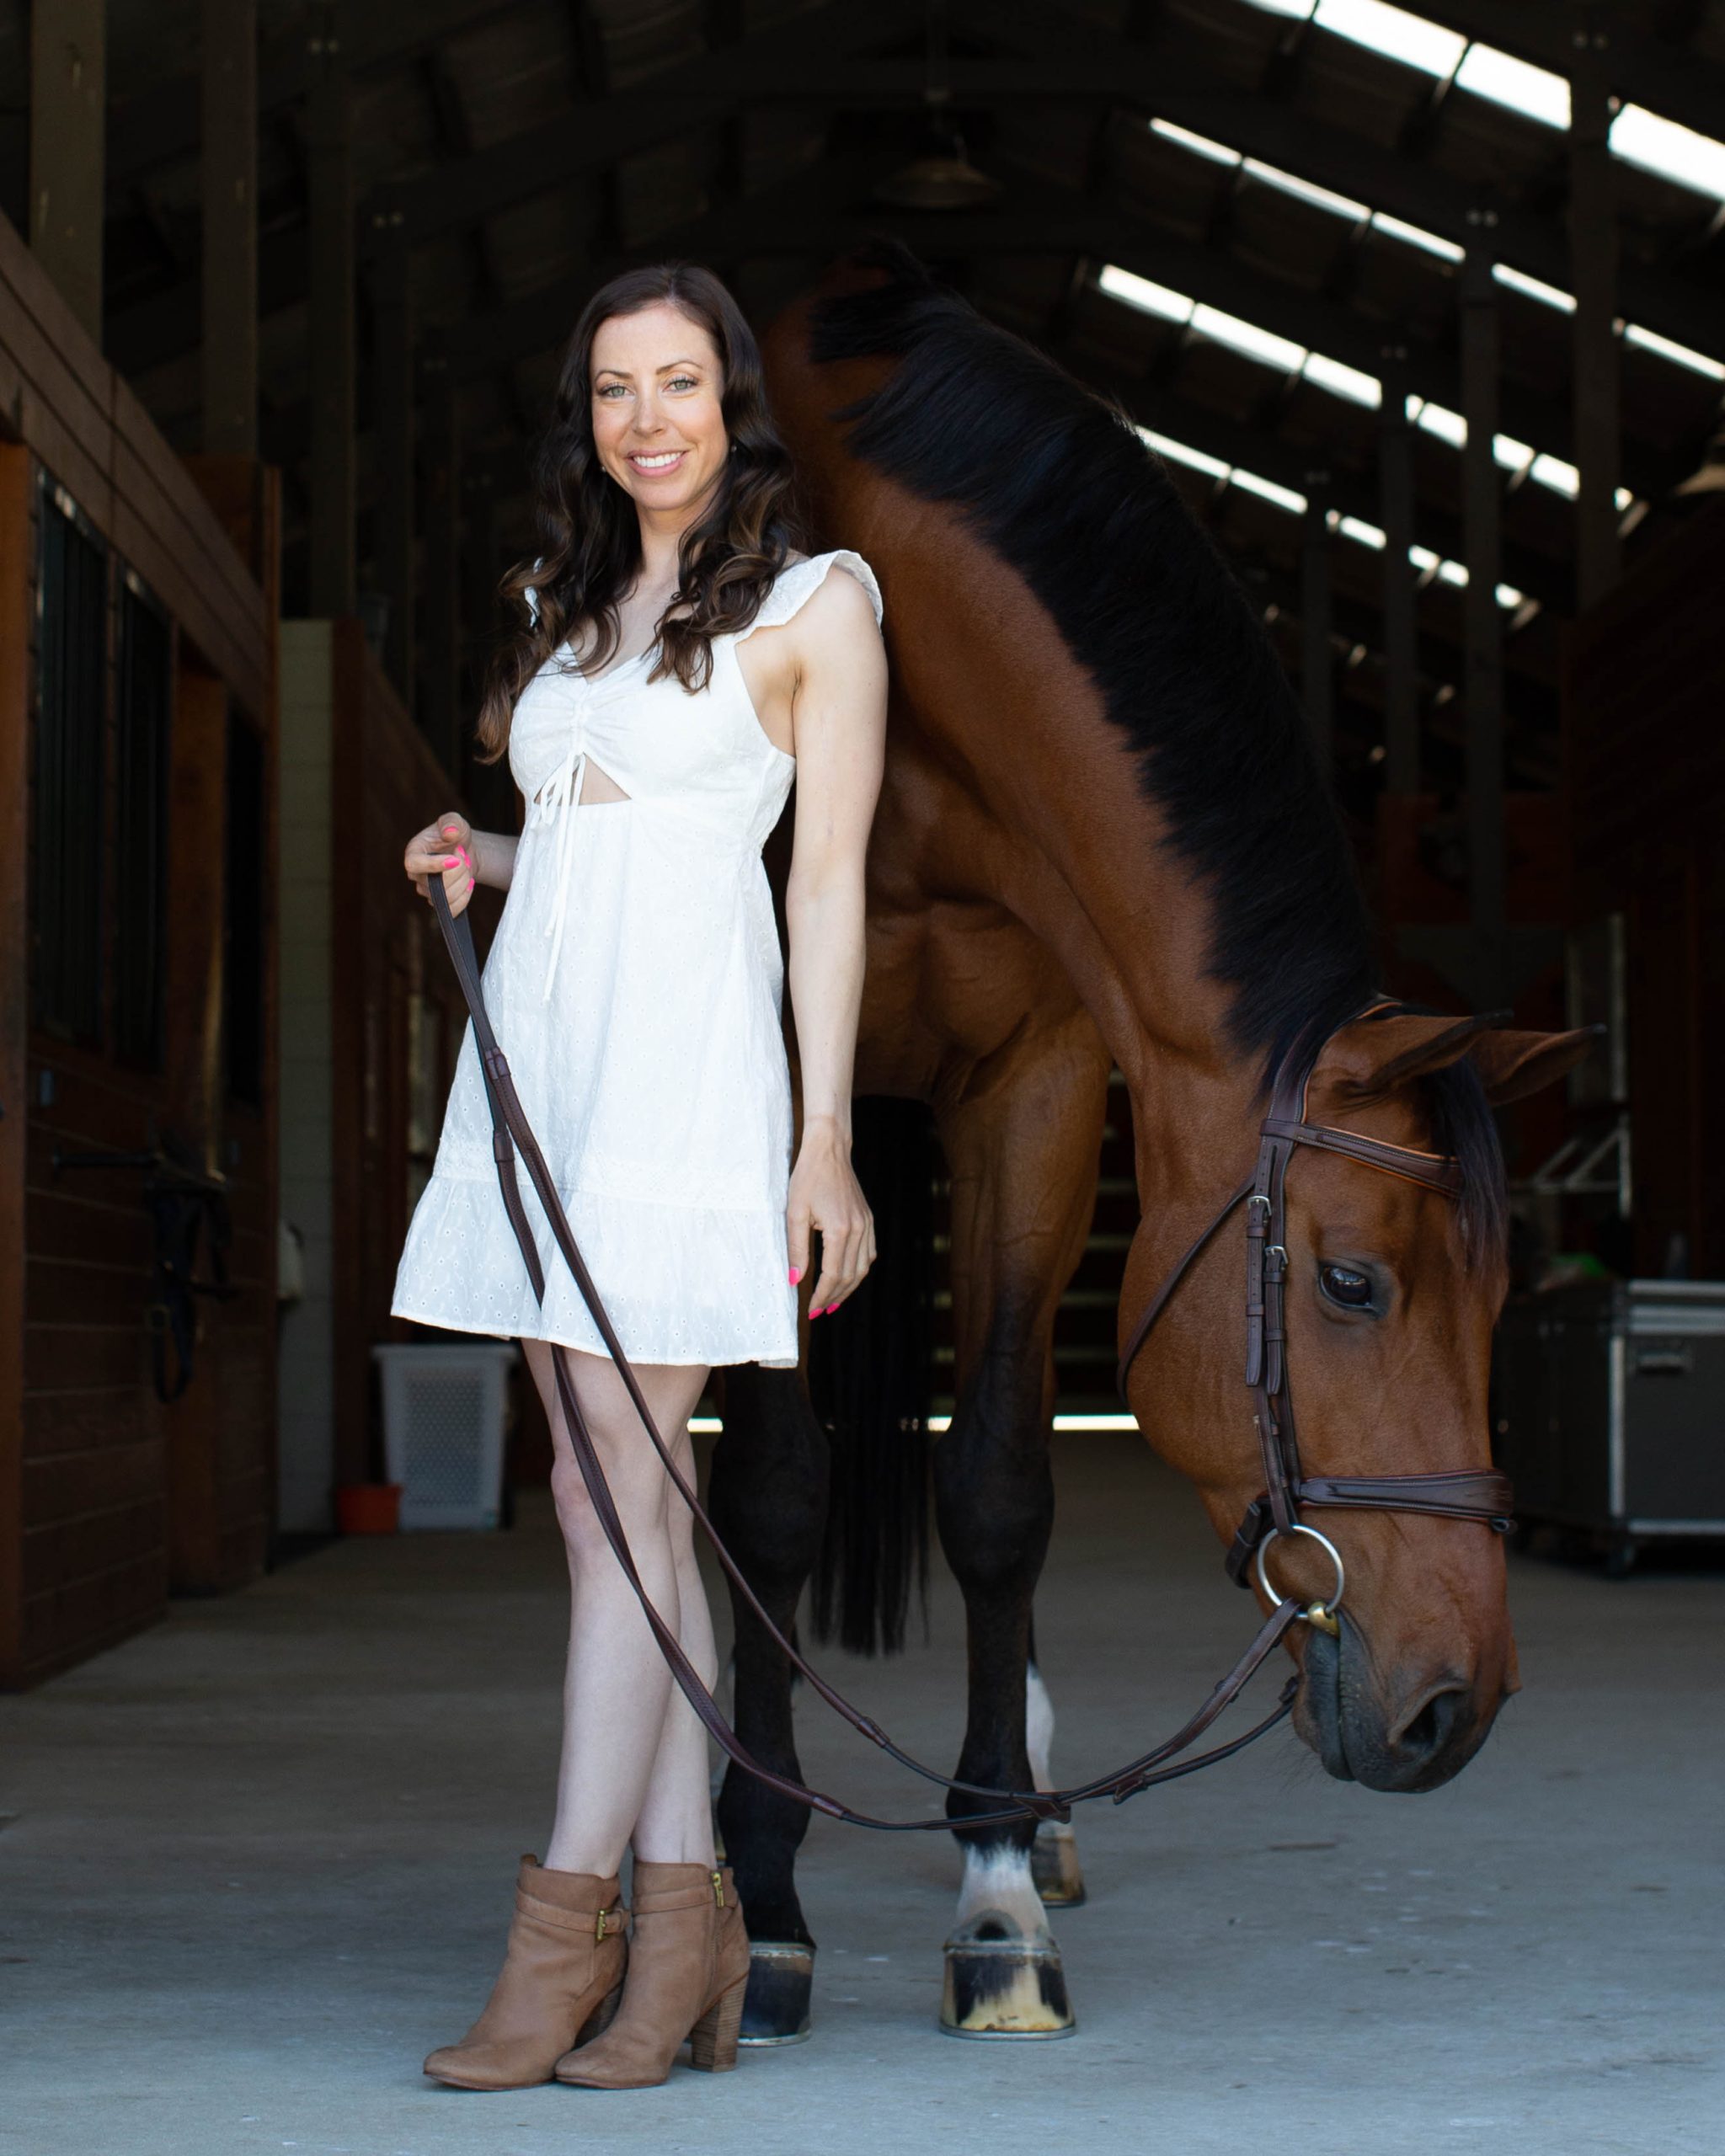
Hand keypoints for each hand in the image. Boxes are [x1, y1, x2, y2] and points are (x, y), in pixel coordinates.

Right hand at [405, 812, 475, 918]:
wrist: (465, 851)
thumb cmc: (455, 835)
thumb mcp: (454, 822)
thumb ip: (451, 823)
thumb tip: (450, 832)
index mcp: (413, 852)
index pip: (413, 864)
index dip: (433, 865)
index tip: (455, 860)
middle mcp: (416, 874)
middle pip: (433, 884)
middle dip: (457, 871)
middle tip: (464, 856)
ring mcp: (426, 890)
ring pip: (445, 897)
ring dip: (463, 881)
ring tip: (467, 865)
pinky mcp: (439, 902)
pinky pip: (451, 909)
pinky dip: (465, 897)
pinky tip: (470, 883)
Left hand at [786, 1120, 875, 1317]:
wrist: (829, 1150)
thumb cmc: (808, 1178)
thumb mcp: (794, 1213)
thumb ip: (796, 1249)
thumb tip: (795, 1280)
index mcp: (840, 1230)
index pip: (833, 1274)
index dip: (822, 1296)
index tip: (812, 1310)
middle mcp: (858, 1230)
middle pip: (850, 1275)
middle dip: (834, 1296)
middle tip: (819, 1311)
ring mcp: (867, 1224)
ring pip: (863, 1267)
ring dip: (848, 1287)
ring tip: (833, 1300)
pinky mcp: (868, 1219)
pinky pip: (869, 1252)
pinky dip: (859, 1269)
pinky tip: (848, 1276)